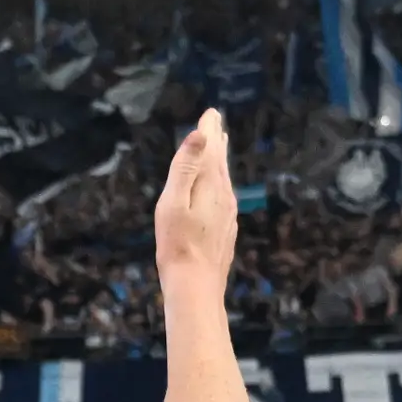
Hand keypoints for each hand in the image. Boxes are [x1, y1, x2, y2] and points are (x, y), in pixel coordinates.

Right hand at [152, 108, 235, 293]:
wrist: (197, 287)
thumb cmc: (177, 246)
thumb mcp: (173, 203)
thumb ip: (186, 168)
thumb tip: (200, 134)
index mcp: (210, 186)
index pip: (210, 149)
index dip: (208, 130)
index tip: (210, 113)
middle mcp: (224, 197)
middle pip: (219, 162)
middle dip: (216, 141)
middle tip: (215, 123)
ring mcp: (227, 214)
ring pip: (223, 179)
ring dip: (219, 161)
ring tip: (218, 148)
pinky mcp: (225, 229)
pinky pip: (223, 196)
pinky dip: (219, 182)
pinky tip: (216, 188)